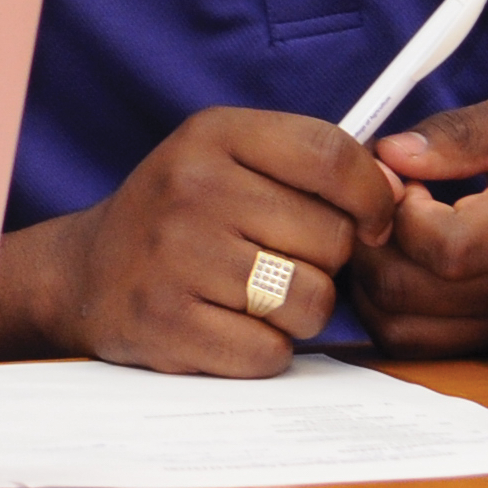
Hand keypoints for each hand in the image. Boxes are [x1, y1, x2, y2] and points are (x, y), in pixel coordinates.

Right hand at [0, 108, 399, 377]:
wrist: (87, 273)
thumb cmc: (182, 215)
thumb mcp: (230, 159)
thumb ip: (311, 167)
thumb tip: (399, 192)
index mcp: (214, 133)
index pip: (332, 155)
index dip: (374, 196)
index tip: (373, 220)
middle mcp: (192, 187)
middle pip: (333, 239)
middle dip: (326, 261)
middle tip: (282, 260)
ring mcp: (177, 256)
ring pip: (310, 301)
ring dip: (299, 311)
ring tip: (257, 296)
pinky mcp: (168, 323)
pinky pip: (270, 353)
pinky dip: (263, 350)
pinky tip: (228, 326)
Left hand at [354, 95, 487, 355]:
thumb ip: (461, 134)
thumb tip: (390, 152)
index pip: (445, 245)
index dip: (401, 210)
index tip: (403, 177)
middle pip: (408, 292)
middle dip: (373, 241)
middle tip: (386, 201)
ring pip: (403, 328)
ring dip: (374, 279)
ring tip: (395, 233)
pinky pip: (421, 345)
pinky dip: (394, 309)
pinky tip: (408, 264)